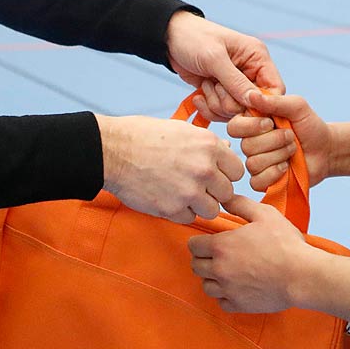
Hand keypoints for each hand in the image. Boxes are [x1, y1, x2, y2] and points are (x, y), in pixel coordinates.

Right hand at [97, 114, 243, 222]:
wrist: (113, 151)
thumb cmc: (145, 136)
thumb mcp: (182, 130)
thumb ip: (209, 144)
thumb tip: (228, 152)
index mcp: (209, 146)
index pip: (237, 172)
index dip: (225, 174)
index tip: (212, 175)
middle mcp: (204, 169)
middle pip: (227, 194)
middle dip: (213, 192)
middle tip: (196, 187)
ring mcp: (189, 191)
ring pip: (212, 210)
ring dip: (200, 205)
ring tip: (182, 194)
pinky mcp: (172, 209)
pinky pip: (189, 218)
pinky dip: (180, 213)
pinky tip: (168, 198)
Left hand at [166, 11, 282, 120]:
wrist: (169, 39)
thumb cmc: (194, 39)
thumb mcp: (214, 58)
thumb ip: (235, 82)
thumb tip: (255, 103)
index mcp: (257, 59)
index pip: (275, 90)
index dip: (263, 104)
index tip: (243, 107)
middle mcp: (251, 73)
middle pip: (254, 106)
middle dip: (230, 103)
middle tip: (214, 87)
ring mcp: (235, 86)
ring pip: (236, 113)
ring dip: (216, 104)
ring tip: (205, 85)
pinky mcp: (222, 95)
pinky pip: (222, 114)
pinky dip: (208, 108)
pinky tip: (198, 95)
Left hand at [187, 194, 311, 312]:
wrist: (301, 275)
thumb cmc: (285, 243)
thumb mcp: (264, 214)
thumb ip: (240, 205)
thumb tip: (224, 199)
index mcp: (222, 246)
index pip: (193, 245)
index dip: (200, 241)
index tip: (210, 241)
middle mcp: (219, 269)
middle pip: (196, 266)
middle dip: (203, 259)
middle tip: (218, 255)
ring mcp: (228, 289)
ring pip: (206, 285)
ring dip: (212, 278)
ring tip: (227, 272)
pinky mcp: (239, 304)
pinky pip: (221, 302)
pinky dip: (226, 296)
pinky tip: (237, 287)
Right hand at [226, 90, 335, 190]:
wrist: (325, 149)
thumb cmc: (309, 125)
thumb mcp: (297, 107)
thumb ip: (275, 101)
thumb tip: (251, 95)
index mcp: (252, 123)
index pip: (234, 127)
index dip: (251, 126)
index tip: (271, 122)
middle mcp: (250, 143)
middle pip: (246, 146)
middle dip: (274, 140)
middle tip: (291, 137)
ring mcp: (255, 163)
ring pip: (253, 163)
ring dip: (279, 155)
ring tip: (292, 150)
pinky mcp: (262, 181)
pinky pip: (257, 181)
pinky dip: (275, 173)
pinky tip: (287, 166)